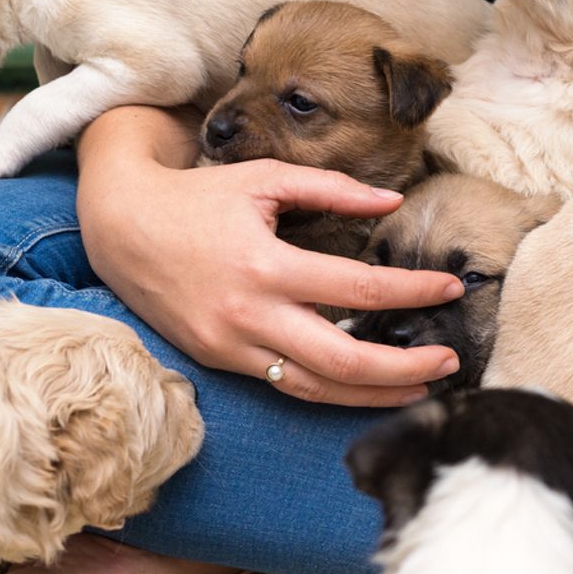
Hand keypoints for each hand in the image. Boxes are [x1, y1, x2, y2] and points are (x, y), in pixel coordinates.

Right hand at [76, 106, 464, 406]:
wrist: (120, 226)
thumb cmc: (197, 197)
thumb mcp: (264, 179)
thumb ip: (333, 189)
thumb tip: (393, 203)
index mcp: (265, 265)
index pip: (358, 288)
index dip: (413, 291)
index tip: (453, 288)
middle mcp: (249, 315)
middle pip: (343, 361)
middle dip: (406, 367)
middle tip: (451, 360)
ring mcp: (232, 346)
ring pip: (316, 389)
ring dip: (375, 394)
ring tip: (423, 388)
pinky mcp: (221, 361)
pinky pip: (286, 386)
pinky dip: (332, 393)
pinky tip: (367, 388)